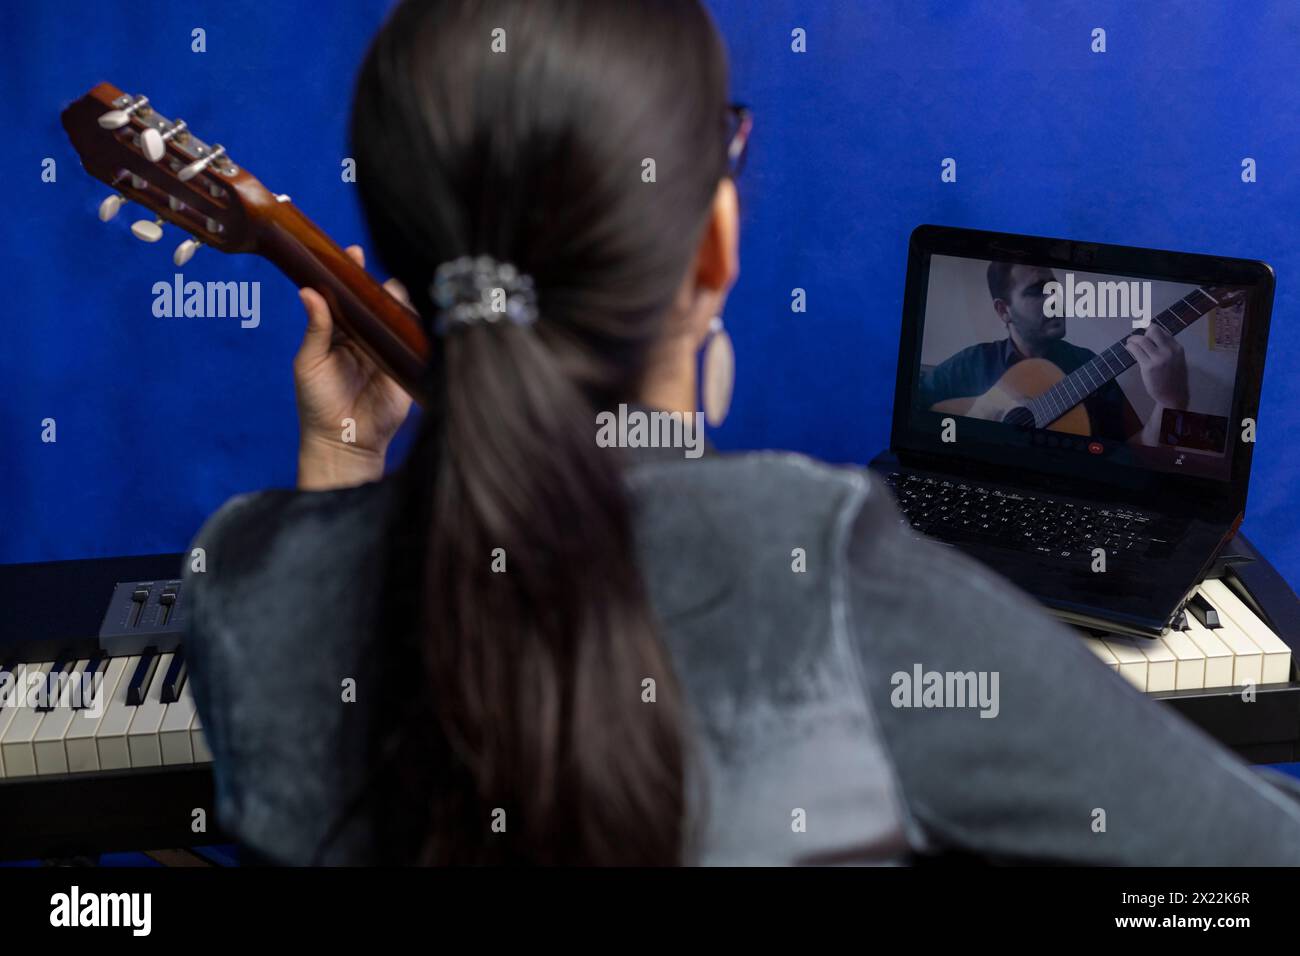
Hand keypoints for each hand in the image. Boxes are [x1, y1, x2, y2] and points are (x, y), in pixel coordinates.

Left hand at [294, 245, 414, 489]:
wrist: (343, 441)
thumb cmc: (318, 403)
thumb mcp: (309, 361)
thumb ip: (315, 328)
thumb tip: (308, 292)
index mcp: (341, 331)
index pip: (349, 295)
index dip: (352, 273)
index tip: (352, 254)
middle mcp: (366, 336)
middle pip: (378, 300)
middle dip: (379, 285)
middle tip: (375, 281)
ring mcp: (389, 350)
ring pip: (400, 316)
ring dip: (399, 303)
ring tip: (392, 298)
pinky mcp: (408, 366)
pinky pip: (417, 341)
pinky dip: (418, 327)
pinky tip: (414, 318)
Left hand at [1124, 323, 1188, 409]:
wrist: (1173, 395)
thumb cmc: (1173, 378)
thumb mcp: (1177, 360)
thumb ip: (1168, 349)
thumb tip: (1153, 338)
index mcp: (1177, 348)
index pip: (1163, 332)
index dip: (1152, 330)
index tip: (1145, 332)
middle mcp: (1169, 351)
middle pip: (1153, 331)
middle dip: (1143, 330)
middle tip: (1137, 337)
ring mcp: (1159, 358)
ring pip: (1142, 340)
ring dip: (1133, 339)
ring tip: (1130, 342)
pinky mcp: (1148, 366)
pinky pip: (1136, 350)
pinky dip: (1130, 346)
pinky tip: (1128, 348)